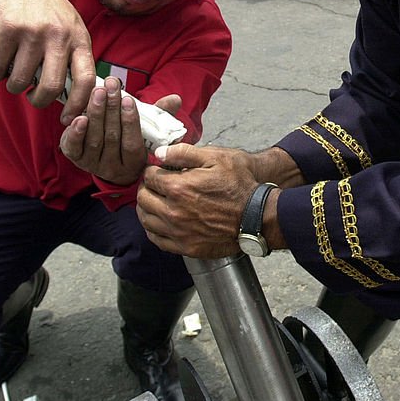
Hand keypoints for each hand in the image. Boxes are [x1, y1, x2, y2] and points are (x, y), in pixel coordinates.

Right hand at [0, 0, 95, 119]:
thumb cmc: (48, 10)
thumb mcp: (71, 27)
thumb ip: (74, 56)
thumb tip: (76, 96)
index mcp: (79, 39)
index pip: (86, 79)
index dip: (79, 104)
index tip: (68, 118)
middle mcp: (59, 36)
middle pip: (51, 86)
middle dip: (40, 101)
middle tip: (33, 98)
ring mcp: (33, 32)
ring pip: (22, 80)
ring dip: (15, 87)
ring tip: (15, 78)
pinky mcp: (8, 30)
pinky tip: (0, 68)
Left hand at [58, 77, 170, 184]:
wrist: (108, 161)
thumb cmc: (130, 140)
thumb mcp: (148, 130)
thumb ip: (160, 114)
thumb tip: (175, 99)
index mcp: (134, 163)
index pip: (132, 143)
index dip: (130, 122)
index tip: (129, 100)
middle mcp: (112, 167)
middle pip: (112, 138)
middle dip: (111, 109)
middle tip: (111, 86)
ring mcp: (92, 165)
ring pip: (94, 139)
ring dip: (96, 113)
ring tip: (98, 91)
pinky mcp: (75, 159)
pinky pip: (73, 148)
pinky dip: (75, 132)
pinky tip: (79, 116)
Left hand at [137, 145, 263, 258]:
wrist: (256, 216)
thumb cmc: (239, 184)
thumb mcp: (216, 157)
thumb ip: (184, 153)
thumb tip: (159, 153)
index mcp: (178, 188)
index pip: (149, 177)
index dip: (152, 171)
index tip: (157, 170)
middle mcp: (173, 212)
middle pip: (143, 199)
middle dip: (146, 188)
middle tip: (153, 184)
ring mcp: (179, 232)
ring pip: (146, 220)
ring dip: (146, 208)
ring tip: (154, 201)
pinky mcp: (186, 247)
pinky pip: (157, 239)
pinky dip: (153, 229)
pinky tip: (159, 221)